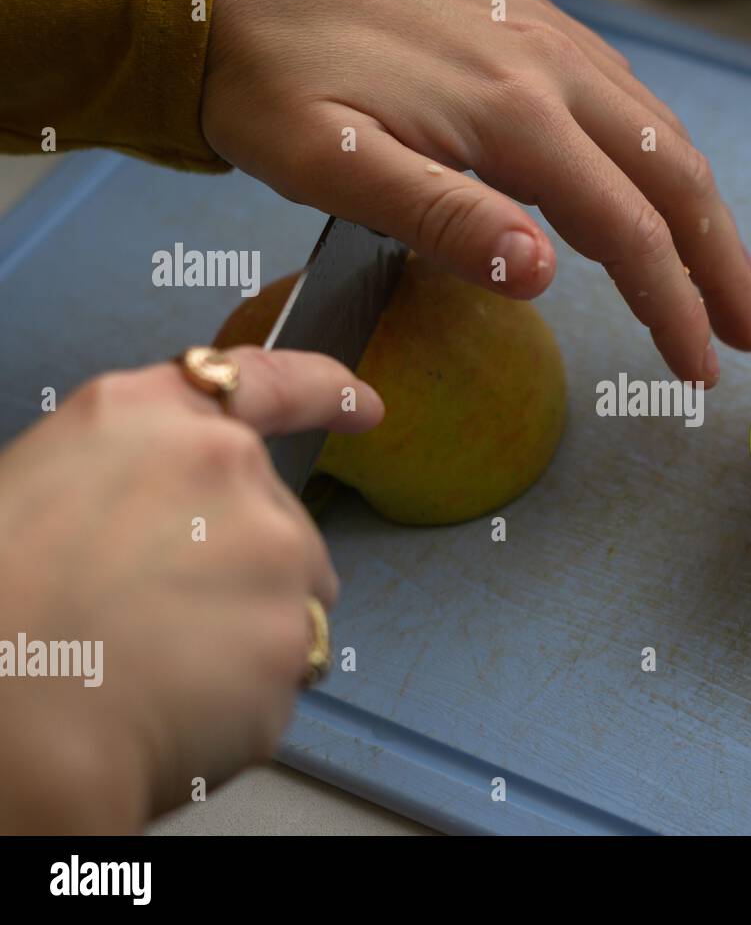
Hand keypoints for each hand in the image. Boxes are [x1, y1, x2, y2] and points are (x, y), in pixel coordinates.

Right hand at [0, 348, 381, 831]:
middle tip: (154, 620)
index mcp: (143, 418)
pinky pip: (284, 668)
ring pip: (291, 595)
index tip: (363, 406)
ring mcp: (271, 548)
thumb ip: (133, 480)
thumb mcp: (37, 491)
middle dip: (240, 569)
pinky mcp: (294, 631)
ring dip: (250, 630)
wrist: (2, 722)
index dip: (322, 391)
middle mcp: (224, 465)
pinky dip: (246, 694)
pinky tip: (178, 707)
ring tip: (158, 668)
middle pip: (275, 518)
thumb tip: (167, 519)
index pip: (263, 381)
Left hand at [199, 0, 750, 385]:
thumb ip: (441, 217)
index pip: (626, 231)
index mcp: (510, 113)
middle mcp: (548, 64)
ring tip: (725, 273)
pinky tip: (659, 182)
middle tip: (750, 331)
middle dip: (721, 262)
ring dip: (703, 207)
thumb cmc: (266, 76)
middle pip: (673, 174)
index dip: (673, 307)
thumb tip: (543, 273)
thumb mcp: (329, 161)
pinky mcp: (526, 15)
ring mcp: (543, 32)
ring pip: (659, 129)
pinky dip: (661, 153)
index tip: (698, 367)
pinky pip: (624, 90)